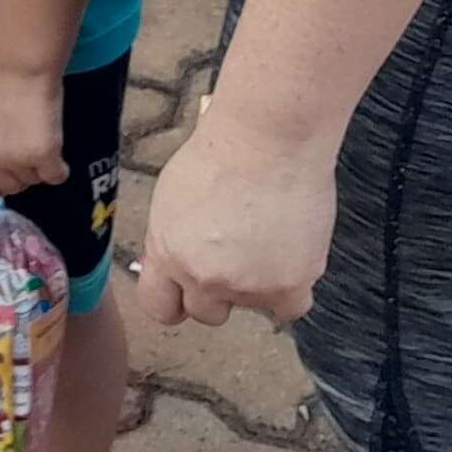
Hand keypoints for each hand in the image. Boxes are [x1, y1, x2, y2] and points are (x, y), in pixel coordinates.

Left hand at [0, 61, 65, 198]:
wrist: (19, 66)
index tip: (0, 176)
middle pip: (8, 187)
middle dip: (17, 175)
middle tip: (25, 155)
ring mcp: (17, 160)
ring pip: (32, 181)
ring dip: (37, 169)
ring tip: (38, 143)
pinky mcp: (44, 155)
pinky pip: (55, 176)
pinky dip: (58, 168)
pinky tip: (56, 154)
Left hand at [131, 100, 334, 327]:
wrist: (269, 138)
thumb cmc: (222, 151)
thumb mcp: (171, 196)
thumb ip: (172, 238)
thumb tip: (177, 260)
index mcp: (167, 253)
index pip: (160, 307)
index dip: (177, 298)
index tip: (189, 288)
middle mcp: (202, 277)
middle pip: (207, 313)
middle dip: (219, 291)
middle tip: (237, 255)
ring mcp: (246, 287)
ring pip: (252, 307)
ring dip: (260, 284)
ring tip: (268, 236)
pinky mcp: (288, 285)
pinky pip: (290, 308)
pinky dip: (292, 289)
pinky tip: (291, 257)